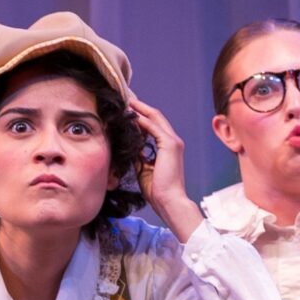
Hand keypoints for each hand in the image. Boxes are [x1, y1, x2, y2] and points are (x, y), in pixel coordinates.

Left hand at [127, 98, 203, 240]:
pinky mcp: (170, 145)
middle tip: (126, 98)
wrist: (169, 201)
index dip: (141, 115)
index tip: (127, 109)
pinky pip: (154, 127)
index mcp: (168, 147)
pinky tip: (131, 115)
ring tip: (126, 101)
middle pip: (155, 117)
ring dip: (140, 109)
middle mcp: (173, 142)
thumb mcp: (143, 168)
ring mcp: (173, 142)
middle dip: (140, 107)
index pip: (154, 125)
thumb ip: (138, 154)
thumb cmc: (158, 190)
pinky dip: (142, 120)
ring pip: (155, 118)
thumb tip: (129, 144)